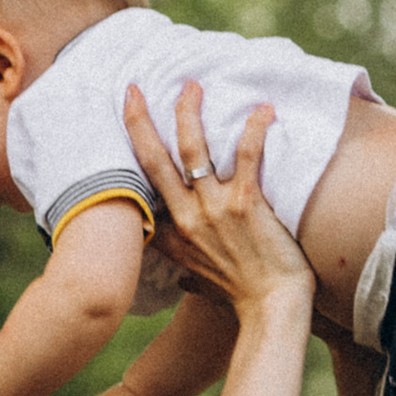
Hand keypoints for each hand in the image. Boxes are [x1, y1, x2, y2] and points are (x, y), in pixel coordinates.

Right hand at [122, 83, 309, 324]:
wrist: (271, 311)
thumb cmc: (242, 295)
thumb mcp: (201, 281)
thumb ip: (188, 268)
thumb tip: (182, 278)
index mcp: (173, 234)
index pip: (142, 189)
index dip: (129, 157)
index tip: (123, 128)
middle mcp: (187, 218)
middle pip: (153, 160)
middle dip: (139, 121)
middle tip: (132, 88)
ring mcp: (214, 210)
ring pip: (192, 149)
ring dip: (189, 112)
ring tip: (192, 85)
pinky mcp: (246, 205)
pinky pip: (246, 155)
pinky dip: (254, 129)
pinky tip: (263, 109)